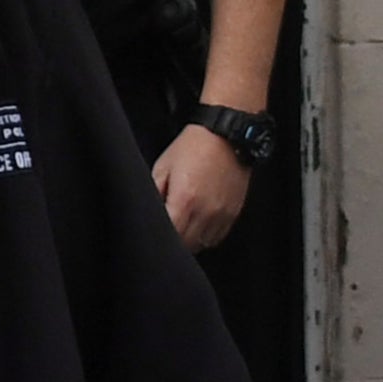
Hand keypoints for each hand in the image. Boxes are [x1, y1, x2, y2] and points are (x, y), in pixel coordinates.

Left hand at [152, 124, 252, 250]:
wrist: (226, 136)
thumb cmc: (193, 147)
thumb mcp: (163, 166)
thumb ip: (155, 192)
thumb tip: (149, 211)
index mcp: (185, 200)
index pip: (170, 235)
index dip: (159, 235)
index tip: (154, 228)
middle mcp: (206, 212)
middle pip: (186, 245)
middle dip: (173, 240)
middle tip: (166, 227)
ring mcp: (222, 215)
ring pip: (202, 245)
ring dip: (189, 240)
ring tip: (182, 225)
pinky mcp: (233, 214)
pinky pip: (216, 237)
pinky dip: (205, 236)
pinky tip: (197, 223)